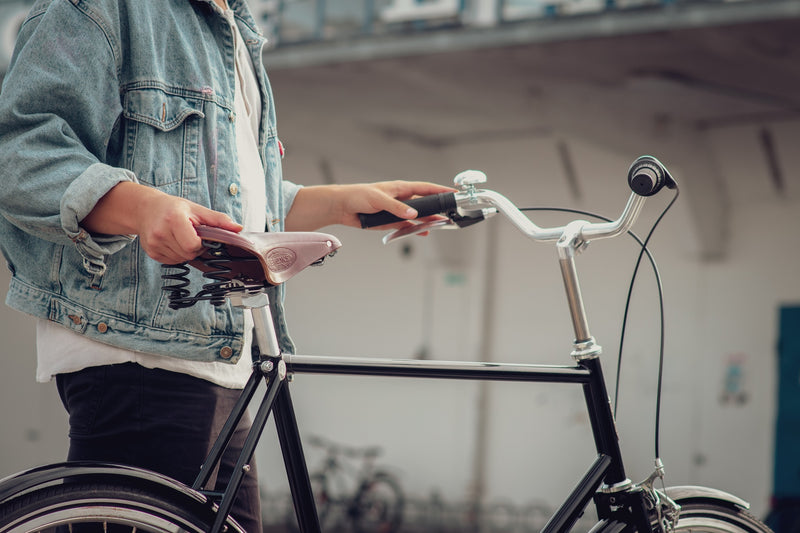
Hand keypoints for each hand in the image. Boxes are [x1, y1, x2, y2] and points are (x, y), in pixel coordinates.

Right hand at [81, 182, 241, 263]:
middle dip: (195, 248)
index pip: (193, 245)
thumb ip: (219, 220)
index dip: (200, 243)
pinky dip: (177, 254)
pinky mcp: (151, 253)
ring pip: (181, 259)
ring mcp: (154, 244)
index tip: (199, 234)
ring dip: (186, 252)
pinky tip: (173, 242)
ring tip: (180, 237)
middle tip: (190, 235)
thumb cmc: (174, 208)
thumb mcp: (197, 209)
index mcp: (174, 219)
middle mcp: (160, 232)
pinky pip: (172, 261)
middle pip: (188, 254)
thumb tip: (238, 228)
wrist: (146, 209)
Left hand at [285, 181, 455, 231]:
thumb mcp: (379, 199)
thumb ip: (397, 208)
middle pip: (425, 204)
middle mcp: (401, 199)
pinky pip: (407, 227)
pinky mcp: (390, 222)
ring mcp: (397, 211)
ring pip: (417, 217)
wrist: (342, 206)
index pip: (426, 188)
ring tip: (441, 225)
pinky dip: (415, 230)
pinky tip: (423, 233)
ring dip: (428, 221)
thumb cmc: (358, 195)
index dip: (440, 190)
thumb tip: (413, 215)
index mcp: (400, 188)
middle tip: (451, 213)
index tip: (453, 193)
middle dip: (438, 209)